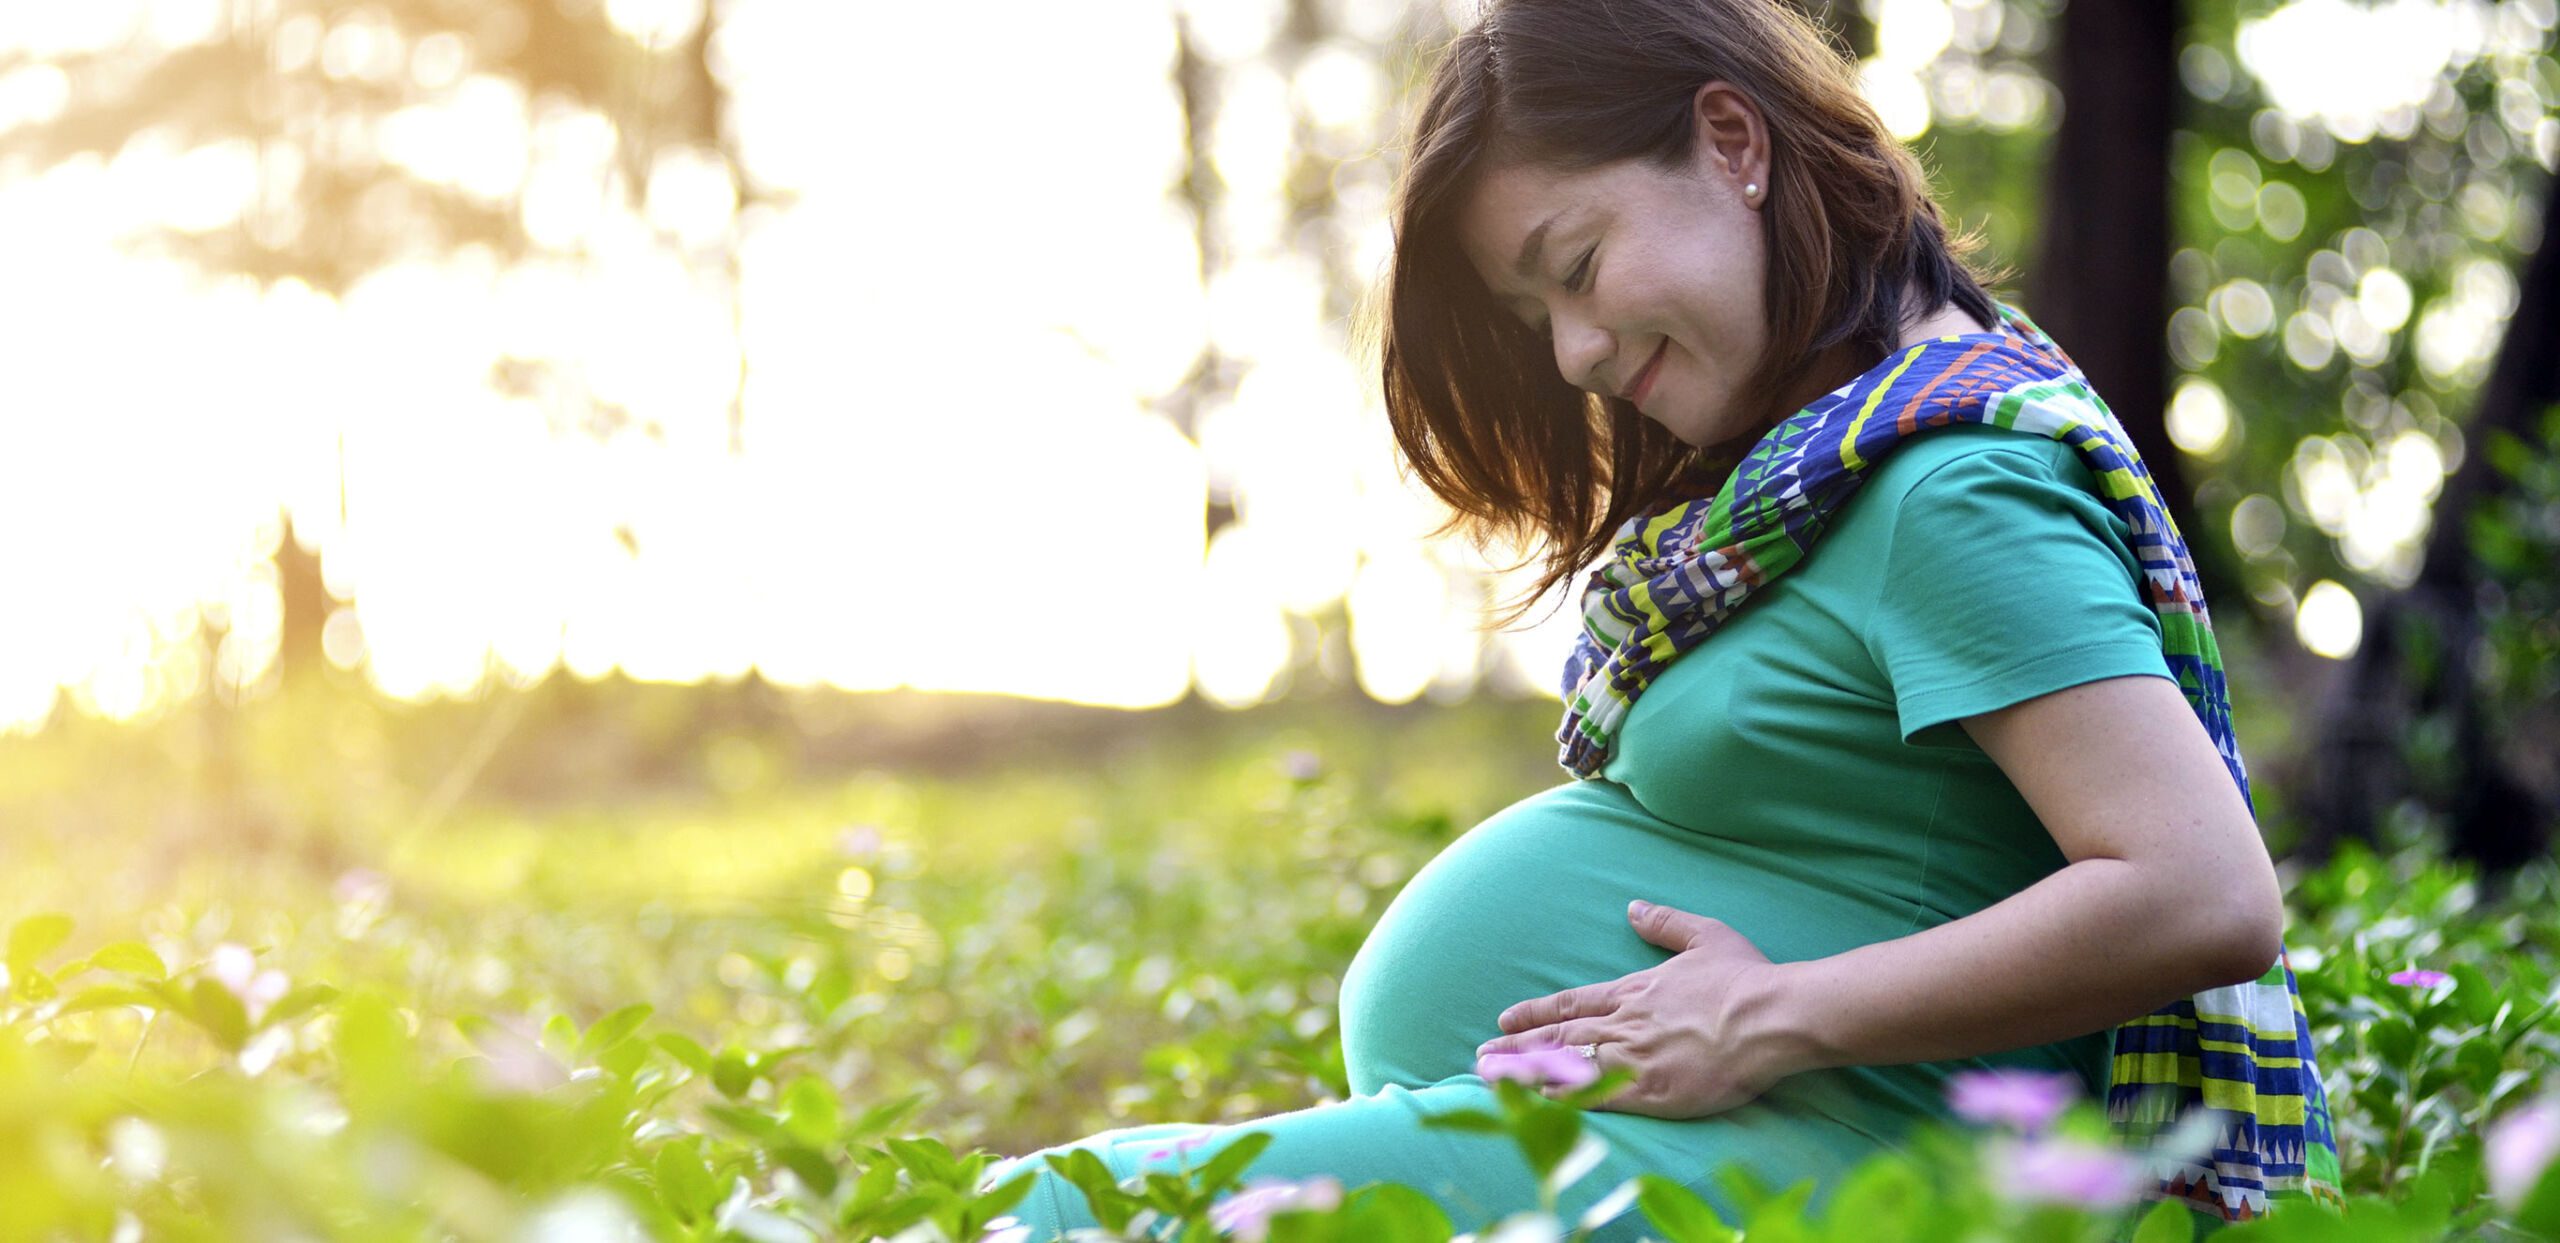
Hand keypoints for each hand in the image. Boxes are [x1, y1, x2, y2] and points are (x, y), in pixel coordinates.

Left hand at [1473, 900, 1811, 1118]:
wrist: (1770, 1017)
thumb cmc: (1744, 978)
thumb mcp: (1705, 935)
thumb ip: (1666, 923)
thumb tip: (1633, 907)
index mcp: (1634, 991)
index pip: (1571, 1003)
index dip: (1535, 1013)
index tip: (1505, 1020)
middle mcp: (1625, 1024)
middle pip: (1558, 1036)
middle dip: (1516, 1046)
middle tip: (1481, 1054)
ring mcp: (1634, 1058)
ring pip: (1567, 1066)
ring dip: (1525, 1073)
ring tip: (1491, 1079)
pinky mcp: (1651, 1091)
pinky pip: (1596, 1097)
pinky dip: (1562, 1100)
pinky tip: (1536, 1107)